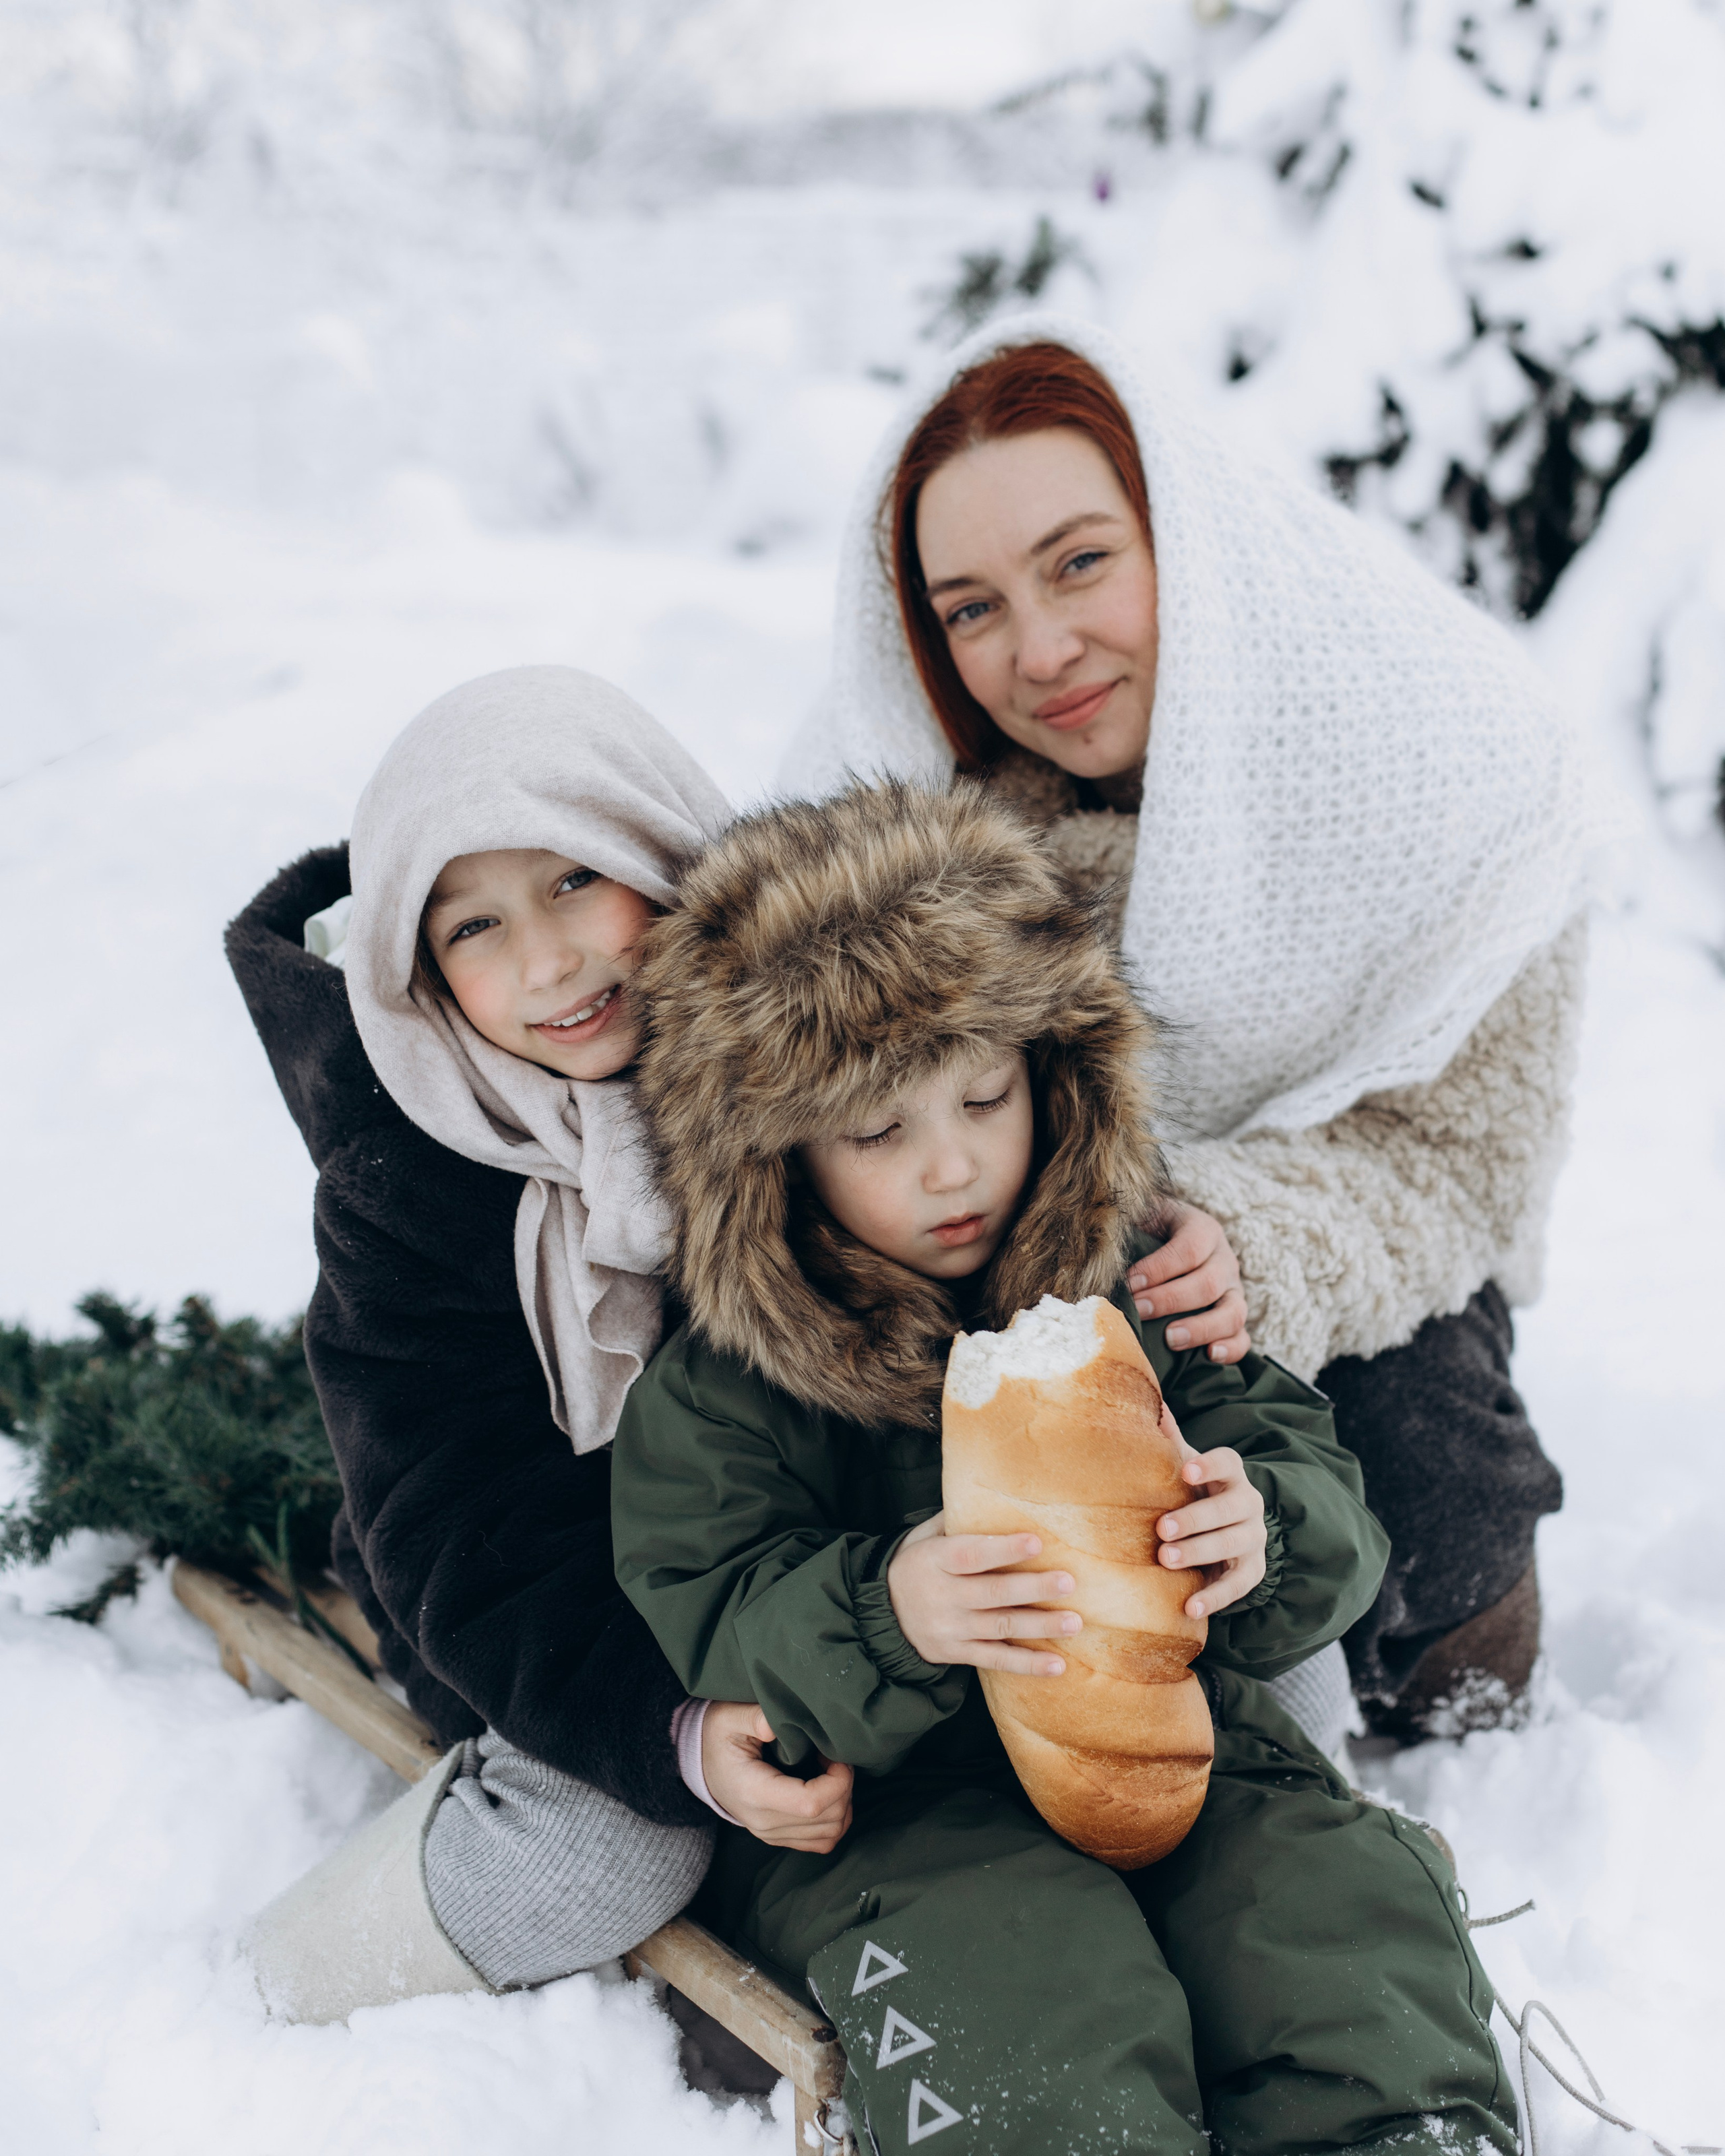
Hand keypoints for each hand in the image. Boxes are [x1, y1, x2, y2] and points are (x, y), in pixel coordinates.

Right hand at [700, 1702, 853, 1853]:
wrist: (700, 1763)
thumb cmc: (717, 1737)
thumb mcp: (729, 1718)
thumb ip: (752, 1717)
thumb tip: (773, 1726)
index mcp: (755, 1794)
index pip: (812, 1804)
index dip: (837, 1781)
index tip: (834, 1754)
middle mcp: (764, 1822)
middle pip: (828, 1820)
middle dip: (844, 1787)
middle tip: (834, 1757)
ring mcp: (771, 1834)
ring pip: (830, 1835)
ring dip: (842, 1803)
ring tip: (831, 1773)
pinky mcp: (779, 1837)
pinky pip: (821, 1842)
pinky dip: (835, 1820)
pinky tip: (826, 1791)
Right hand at [887, 1512, 1075, 1676]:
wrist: (879, 1613)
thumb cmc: (914, 1564)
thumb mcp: (923, 1536)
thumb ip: (956, 1521)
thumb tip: (996, 1497)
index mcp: (934, 1560)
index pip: (970, 1554)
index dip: (1003, 1549)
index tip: (1036, 1542)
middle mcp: (942, 1595)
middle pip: (992, 1592)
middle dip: (1032, 1588)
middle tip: (1068, 1582)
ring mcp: (949, 1628)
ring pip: (999, 1627)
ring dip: (1040, 1626)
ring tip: (1074, 1622)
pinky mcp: (956, 1652)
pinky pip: (995, 1659)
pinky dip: (1027, 1664)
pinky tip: (1057, 1664)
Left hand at [1128, 1203, 1250, 1364]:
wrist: (1168, 1239)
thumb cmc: (1149, 1231)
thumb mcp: (1143, 1217)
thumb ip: (1130, 1228)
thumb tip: (1103, 1253)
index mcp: (1203, 1230)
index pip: (1189, 1249)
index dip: (1160, 1268)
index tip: (1129, 1283)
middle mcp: (1224, 1260)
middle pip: (1208, 1283)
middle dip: (1170, 1300)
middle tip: (1139, 1311)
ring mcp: (1233, 1291)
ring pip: (1232, 1312)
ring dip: (1200, 1328)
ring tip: (1170, 1339)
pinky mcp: (1234, 1317)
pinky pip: (1242, 1337)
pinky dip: (1231, 1349)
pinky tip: (1209, 1355)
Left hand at [1156, 1447, 1265, 1617]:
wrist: (1224, 1529)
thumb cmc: (1195, 1492)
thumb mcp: (1185, 1467)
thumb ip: (1171, 1442)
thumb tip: (1152, 1405)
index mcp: (1231, 1475)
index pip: (1229, 1463)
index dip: (1210, 1465)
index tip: (1186, 1470)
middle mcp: (1249, 1504)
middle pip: (1230, 1508)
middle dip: (1197, 1518)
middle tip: (1162, 1528)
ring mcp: (1253, 1539)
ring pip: (1233, 1544)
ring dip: (1200, 1552)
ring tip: (1166, 1559)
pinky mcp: (1252, 1571)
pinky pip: (1237, 1586)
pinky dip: (1214, 1598)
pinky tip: (1190, 1607)